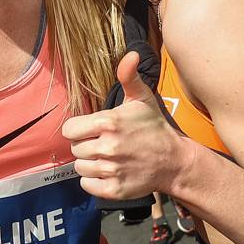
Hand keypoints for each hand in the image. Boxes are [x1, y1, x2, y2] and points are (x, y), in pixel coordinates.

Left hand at [62, 52, 184, 200]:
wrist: (174, 161)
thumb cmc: (154, 128)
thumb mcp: (142, 99)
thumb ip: (129, 76)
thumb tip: (131, 54)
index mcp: (108, 122)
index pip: (69, 129)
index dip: (78, 129)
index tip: (92, 130)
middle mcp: (107, 147)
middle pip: (75, 149)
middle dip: (86, 146)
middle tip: (105, 144)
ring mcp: (111, 170)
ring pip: (80, 167)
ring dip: (90, 164)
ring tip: (108, 158)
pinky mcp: (114, 189)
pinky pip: (87, 185)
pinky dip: (94, 181)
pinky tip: (110, 172)